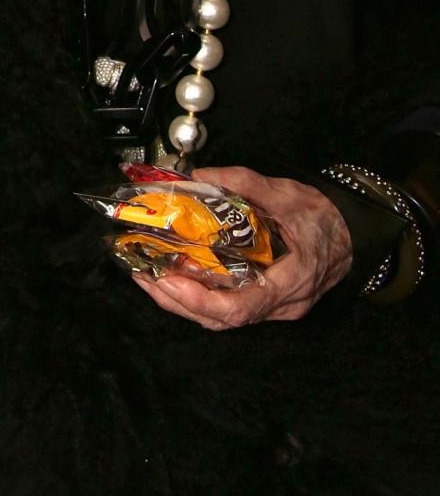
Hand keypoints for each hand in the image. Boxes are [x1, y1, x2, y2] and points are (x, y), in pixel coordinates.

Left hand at [132, 165, 352, 329]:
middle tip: (142, 275)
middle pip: (223, 319)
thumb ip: (244, 183)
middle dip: (177, 301)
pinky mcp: (266, 303)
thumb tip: (199, 175)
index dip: (200, 300)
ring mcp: (275, 308)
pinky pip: (227, 308)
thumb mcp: (287, 192)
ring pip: (221, 319)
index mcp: (293, 280)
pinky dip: (197, 297)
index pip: (242, 307)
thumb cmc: (324, 217)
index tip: (168, 281)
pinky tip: (175, 277)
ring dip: (181, 301)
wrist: (352, 234)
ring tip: (148, 276)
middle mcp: (282, 304)